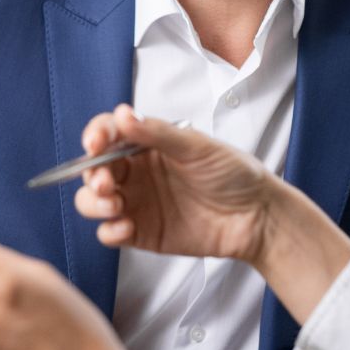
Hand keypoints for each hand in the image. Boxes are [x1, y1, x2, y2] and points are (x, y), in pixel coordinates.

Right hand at [76, 106, 349, 323]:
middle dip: (92, 174)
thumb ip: (157, 133)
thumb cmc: (233, 173)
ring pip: (92, 201)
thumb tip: (122, 115)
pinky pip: (110, 233)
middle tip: (107, 182)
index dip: (95, 136)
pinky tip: (126, 228)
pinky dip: (109, 231)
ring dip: (93, 203)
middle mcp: (136, 172)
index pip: (108, 134)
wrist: (257, 216)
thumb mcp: (197, 147)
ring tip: (114, 205)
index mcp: (146, 144)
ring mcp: (136, 203)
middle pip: (93, 170)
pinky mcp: (141, 234)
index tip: (94, 143)